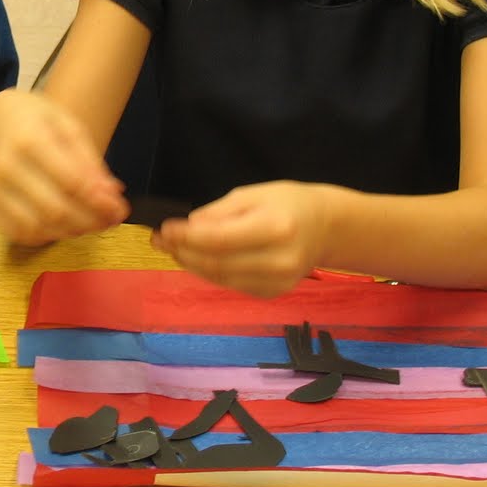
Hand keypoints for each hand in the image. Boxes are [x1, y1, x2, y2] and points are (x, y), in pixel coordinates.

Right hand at [0, 89, 127, 245]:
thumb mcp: (68, 126)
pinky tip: (62, 226)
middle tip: (110, 221)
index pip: (72, 182)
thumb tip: (111, 195)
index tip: (121, 209)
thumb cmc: (35, 119)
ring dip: (70, 232)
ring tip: (90, 224)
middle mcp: (3, 165)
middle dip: (90, 221)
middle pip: (55, 210)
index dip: (100, 202)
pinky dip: (44, 236)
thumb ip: (89, 161)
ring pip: (36, 227)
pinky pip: (16, 232)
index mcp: (28, 138)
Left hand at [150, 180, 330, 297]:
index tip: (163, 229)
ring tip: (172, 249)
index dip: (185, 237)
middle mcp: (279, 260)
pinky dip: (209, 273)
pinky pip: (231, 285)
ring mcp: (278, 281)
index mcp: (275, 228)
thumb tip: (186, 228)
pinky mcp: (273, 293)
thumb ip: (218, 213)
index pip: (219, 239)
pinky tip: (196, 259)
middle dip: (182, 252)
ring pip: (220, 278)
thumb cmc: (288, 203)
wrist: (326, 227)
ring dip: (191, 264)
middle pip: (216, 263)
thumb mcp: (251, 194)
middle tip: (160, 240)